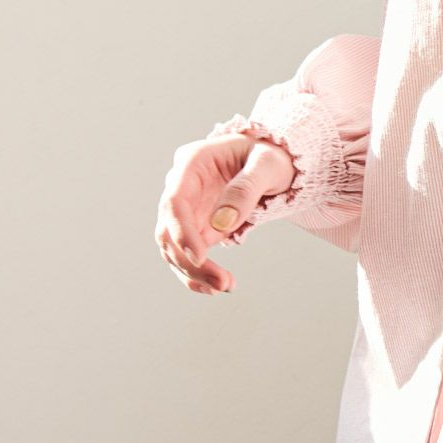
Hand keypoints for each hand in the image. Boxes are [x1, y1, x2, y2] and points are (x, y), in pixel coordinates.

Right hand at [154, 130, 296, 295]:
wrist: (273, 161)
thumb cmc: (270, 155)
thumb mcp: (267, 165)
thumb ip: (245, 189)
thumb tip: (221, 223)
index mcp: (193, 162)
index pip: (175, 201)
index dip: (182, 232)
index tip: (199, 258)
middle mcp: (182, 185)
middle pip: (169, 229)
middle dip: (190, 261)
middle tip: (220, 283)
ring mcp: (187, 207)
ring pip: (173, 247)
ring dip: (193, 272)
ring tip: (224, 287)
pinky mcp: (195, 225)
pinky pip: (187, 253)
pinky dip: (198, 272)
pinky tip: (217, 285)